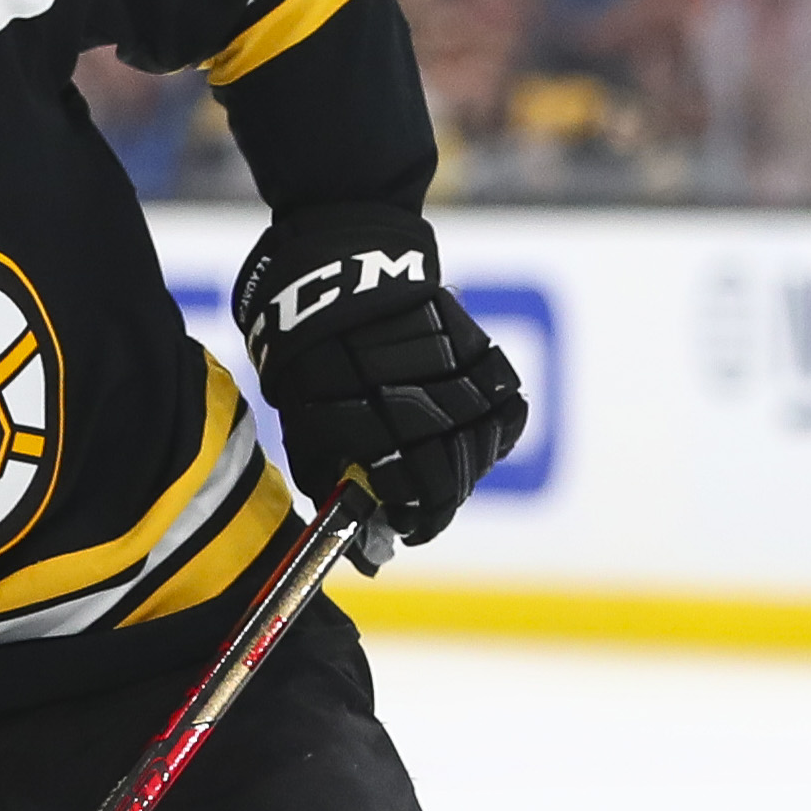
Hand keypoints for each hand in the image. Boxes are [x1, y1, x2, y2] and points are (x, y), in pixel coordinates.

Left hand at [235, 206, 527, 544]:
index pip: (407, 493)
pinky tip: (475, 438)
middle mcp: (416, 400)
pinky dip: (496, 431)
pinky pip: (507, 409)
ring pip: (482, 449)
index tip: (404, 529)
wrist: (342, 270)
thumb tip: (363, 540)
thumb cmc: (311, 355)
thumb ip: (330, 478)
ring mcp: (454, 376)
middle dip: (439, 507)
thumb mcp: (302, 420)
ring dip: (466, 472)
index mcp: (364, 421)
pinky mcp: (481, 353)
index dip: (412, 520)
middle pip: (451, 478)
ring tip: (446, 476)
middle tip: (425, 515)